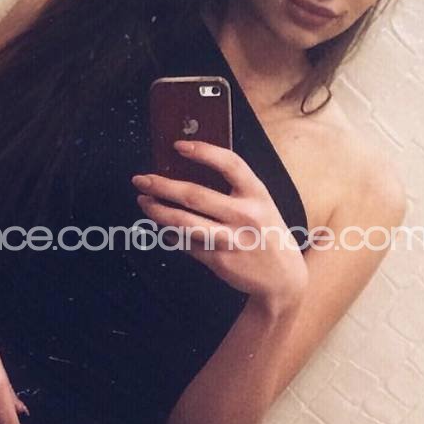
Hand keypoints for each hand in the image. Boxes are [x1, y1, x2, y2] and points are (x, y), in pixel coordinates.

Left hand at [131, 139, 307, 304]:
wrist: (283, 278)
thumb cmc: (266, 233)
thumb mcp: (261, 205)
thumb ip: (234, 190)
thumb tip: (187, 174)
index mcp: (257, 194)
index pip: (230, 164)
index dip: (203, 152)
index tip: (178, 146)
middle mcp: (245, 214)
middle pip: (194, 195)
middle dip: (161, 186)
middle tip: (140, 179)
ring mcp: (230, 239)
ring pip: (183, 222)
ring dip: (157, 211)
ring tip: (143, 202)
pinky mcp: (218, 260)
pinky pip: (185, 244)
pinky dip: (169, 235)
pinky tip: (162, 229)